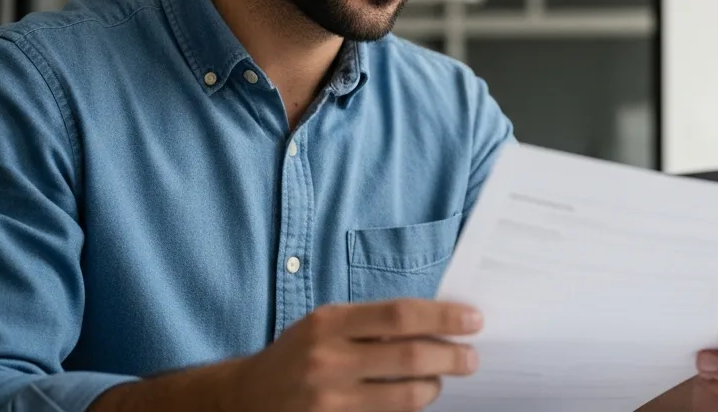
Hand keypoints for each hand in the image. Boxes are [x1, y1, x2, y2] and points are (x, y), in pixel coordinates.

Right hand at [223, 298, 481, 410]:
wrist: (244, 399)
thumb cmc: (297, 355)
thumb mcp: (326, 324)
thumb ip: (372, 322)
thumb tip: (436, 320)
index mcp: (330, 322)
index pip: (401, 315)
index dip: (445, 316)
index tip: (474, 320)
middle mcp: (329, 359)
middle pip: (411, 356)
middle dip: (452, 356)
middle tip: (471, 358)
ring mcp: (330, 400)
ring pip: (407, 396)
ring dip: (434, 387)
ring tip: (440, 380)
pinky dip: (409, 409)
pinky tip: (414, 399)